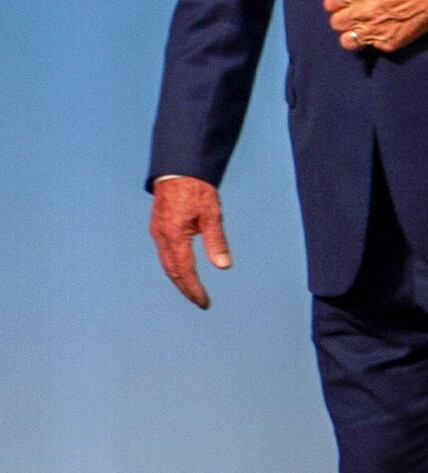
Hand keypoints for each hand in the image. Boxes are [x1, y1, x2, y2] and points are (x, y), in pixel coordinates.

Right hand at [149, 177, 232, 309]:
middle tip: (201, 301)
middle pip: (173, 271)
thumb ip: (217, 241)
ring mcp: (158, 233)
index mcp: (174, 235)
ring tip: (194, 291)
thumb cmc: (197, 190)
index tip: (205, 302)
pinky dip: (175, 266)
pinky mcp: (158, 228)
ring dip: (180, 279)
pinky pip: (165, 254)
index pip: (184, 270)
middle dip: (186, 288)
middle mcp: (162, 237)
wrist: (178, 169)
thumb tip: (224, 266)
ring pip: (167, 264)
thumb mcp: (212, 215)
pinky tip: (184, 271)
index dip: (194, 289)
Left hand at [324, 0, 427, 54]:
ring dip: (353, 35)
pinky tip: (385, 30)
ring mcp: (374, 30)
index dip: (339, 2)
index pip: (329, 4)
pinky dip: (376, 40)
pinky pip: (372, 47)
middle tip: (358, 14)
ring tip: (365, 29)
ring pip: (347, 41)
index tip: (348, 1)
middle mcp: (361, 14)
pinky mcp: (388, 43)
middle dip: (345, 18)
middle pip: (336, 23)